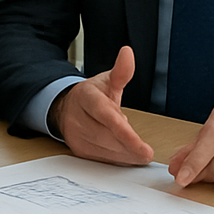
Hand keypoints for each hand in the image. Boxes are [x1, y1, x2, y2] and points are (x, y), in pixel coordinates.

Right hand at [52, 46, 153, 165]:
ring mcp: (76, 136)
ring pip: (105, 152)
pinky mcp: (78, 150)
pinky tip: (126, 156)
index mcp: (87, 97)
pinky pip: (101, 160)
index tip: (145, 149)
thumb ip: (121, 72)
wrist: (67, 108)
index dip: (127, 135)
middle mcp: (78, 118)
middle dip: (130, 148)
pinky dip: (117, 160)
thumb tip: (128, 53)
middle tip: (146, 153)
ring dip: (125, 155)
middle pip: (108, 138)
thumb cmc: (91, 96)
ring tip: (138, 151)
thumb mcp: (107, 81)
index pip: (108, 117)